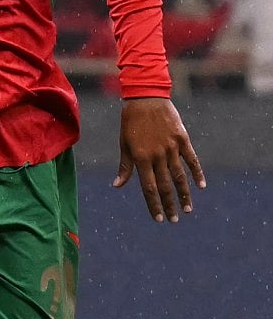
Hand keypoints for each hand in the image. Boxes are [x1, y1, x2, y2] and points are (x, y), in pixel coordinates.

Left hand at [114, 97, 205, 221]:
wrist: (145, 98)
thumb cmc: (131, 122)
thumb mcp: (124, 143)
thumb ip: (125, 166)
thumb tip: (117, 185)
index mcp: (141, 158)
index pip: (149, 188)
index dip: (154, 204)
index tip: (159, 218)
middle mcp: (157, 155)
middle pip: (165, 186)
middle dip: (170, 205)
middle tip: (175, 220)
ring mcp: (171, 148)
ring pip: (180, 176)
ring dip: (185, 194)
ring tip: (188, 209)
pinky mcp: (182, 139)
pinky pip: (191, 160)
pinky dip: (197, 173)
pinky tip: (200, 186)